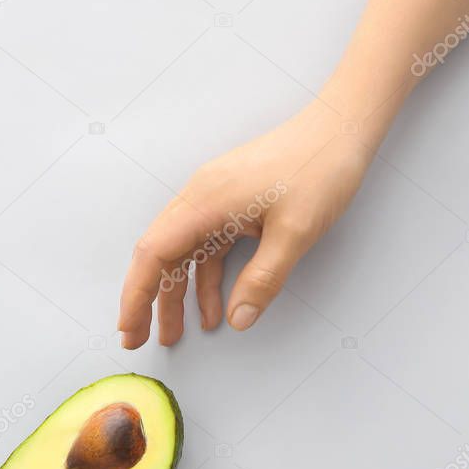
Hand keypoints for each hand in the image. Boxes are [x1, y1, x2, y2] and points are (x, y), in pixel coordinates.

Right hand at [117, 99, 372, 347]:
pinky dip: (206, 279)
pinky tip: (215, 309)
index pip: (153, 253)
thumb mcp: (295, 231)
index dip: (136, 294)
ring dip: (177, 294)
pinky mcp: (231, 204)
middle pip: (160, 255)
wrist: (340, 128)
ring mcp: (214, 200)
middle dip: (147, 300)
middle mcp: (200, 199)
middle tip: (139, 341)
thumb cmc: (319, 169)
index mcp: (205, 201)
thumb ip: (264, 279)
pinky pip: (207, 247)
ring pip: (183, 254)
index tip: (128, 329)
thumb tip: (238, 320)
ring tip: (175, 334)